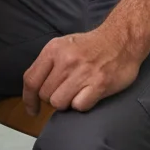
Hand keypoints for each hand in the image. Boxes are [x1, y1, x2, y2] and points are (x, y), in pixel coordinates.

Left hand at [22, 24, 142, 115]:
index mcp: (53, 49)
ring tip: (77, 92)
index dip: (28, 99)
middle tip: (66, 91)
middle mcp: (66, 61)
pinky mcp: (98, 85)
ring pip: (59, 103)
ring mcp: (82, 73)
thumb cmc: (91, 45)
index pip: (31, 80)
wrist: (121, 40)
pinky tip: (88, 94)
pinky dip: (82, 104)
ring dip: (67, 102)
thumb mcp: (63, 45)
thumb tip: (34, 87)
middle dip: (53, 98)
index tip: (31, 109)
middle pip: (45, 95)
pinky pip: (79, 107)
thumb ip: (48, 64)